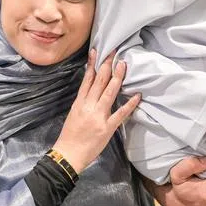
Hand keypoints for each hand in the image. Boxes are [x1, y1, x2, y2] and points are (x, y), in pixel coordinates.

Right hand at [53, 50, 140, 170]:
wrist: (68, 154)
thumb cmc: (70, 136)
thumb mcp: (73, 114)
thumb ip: (83, 102)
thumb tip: (91, 89)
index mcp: (79, 103)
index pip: (87, 80)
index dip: (92, 64)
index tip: (97, 52)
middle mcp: (88, 106)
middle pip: (98, 82)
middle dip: (107, 65)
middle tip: (114, 51)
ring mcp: (98, 116)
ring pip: (109, 93)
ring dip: (117, 78)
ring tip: (123, 65)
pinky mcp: (107, 127)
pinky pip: (120, 113)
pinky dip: (130, 104)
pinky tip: (137, 95)